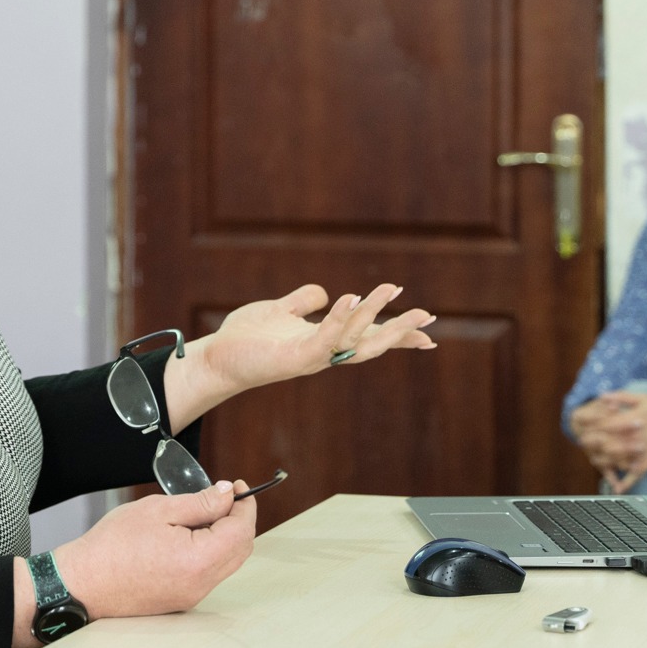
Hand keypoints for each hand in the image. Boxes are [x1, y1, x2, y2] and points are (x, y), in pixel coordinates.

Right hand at [50, 481, 255, 622]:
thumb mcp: (158, 510)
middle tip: (225, 497)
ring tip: (204, 513)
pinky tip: (192, 534)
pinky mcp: (181, 600)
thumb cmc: (112, 545)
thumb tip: (228, 495)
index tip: (238, 487)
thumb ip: (200, 502)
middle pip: (241, 549)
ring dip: (226, 536)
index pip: (241, 530)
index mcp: (198, 560)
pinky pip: (210, 573)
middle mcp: (200, 584)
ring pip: (227, 562)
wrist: (83, 583)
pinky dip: (211, 551)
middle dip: (239, 520)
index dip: (245, 505)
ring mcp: (192, 596)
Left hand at [164, 284, 436, 426]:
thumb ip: (303, 301)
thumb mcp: (280, 310)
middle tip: (428, 316)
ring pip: (352, 338)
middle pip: (370, 343)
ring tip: (391, 289)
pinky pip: (323, 339)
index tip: (429, 331)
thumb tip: (325, 293)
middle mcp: (323, 352)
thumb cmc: (247, 338)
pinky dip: (338, 319)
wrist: (217, 358)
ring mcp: (311, 357)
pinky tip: (349, 298)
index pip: (367, 336)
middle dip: (399, 330)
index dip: (397, 334)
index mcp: (324, 341)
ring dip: (373, 313)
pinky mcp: (294, 358)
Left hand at [572, 392, 646, 493]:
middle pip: (607, 443)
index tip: (582, 427)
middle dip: (593, 444)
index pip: (604, 424)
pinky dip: (626, 482)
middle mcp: (634, 436)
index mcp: (631, 419)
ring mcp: (642, 451)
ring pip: (618, 460)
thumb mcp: (643, 398)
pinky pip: (636, 474)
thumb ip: (620, 397)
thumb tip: (601, 396)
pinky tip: (617, 488)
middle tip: (584, 444)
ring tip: (595, 461)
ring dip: (603, 462)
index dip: (590, 427)